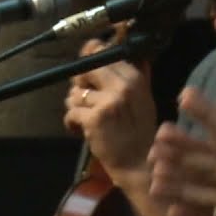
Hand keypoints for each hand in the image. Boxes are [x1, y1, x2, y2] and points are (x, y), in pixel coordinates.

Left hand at [62, 38, 156, 182]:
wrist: (139, 163)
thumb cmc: (140, 132)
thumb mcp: (144, 100)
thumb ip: (137, 76)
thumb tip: (132, 53)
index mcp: (135, 79)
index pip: (103, 54)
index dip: (90, 59)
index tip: (86, 70)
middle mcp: (122, 86)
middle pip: (85, 70)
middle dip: (80, 83)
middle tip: (85, 98)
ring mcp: (107, 102)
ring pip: (74, 94)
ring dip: (76, 107)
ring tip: (86, 119)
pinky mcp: (93, 119)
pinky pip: (70, 112)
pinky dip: (72, 122)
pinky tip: (79, 129)